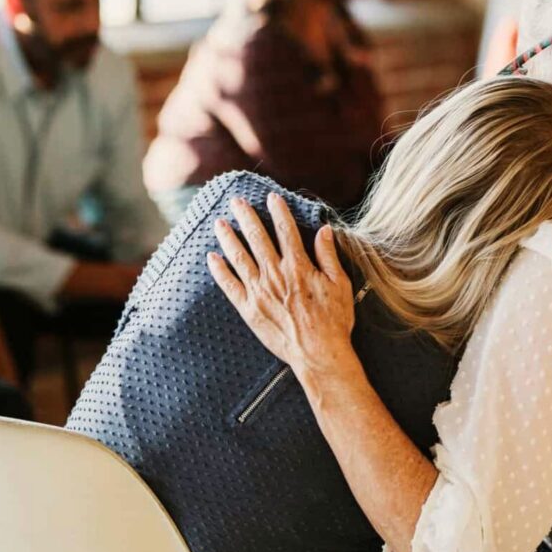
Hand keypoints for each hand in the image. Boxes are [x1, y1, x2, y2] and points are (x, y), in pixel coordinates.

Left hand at [206, 194, 354, 376]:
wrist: (318, 354)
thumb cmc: (334, 321)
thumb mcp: (339, 284)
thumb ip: (328, 255)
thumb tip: (324, 230)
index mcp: (298, 266)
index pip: (286, 230)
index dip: (278, 211)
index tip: (271, 197)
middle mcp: (275, 275)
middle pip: (257, 238)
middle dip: (246, 216)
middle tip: (236, 201)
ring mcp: (259, 292)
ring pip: (239, 257)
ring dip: (228, 237)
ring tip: (219, 222)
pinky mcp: (248, 309)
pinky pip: (229, 285)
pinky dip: (219, 270)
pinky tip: (212, 257)